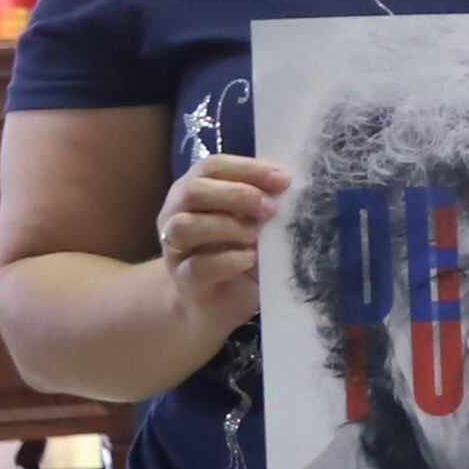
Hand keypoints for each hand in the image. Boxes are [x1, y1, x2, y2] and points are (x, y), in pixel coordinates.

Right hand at [154, 153, 286, 337]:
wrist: (217, 302)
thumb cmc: (238, 251)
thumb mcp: (254, 223)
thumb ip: (264, 203)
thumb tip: (292, 187)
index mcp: (195, 192)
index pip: (213, 167)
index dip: (247, 169)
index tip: (283, 180)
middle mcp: (176, 215)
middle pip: (193, 191)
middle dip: (236, 195)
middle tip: (271, 209)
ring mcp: (175, 249)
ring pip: (184, 226)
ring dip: (225, 226)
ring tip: (257, 236)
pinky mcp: (184, 281)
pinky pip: (197, 267)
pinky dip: (227, 260)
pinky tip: (250, 259)